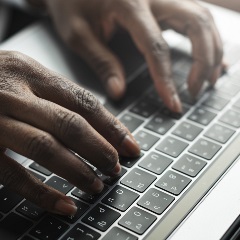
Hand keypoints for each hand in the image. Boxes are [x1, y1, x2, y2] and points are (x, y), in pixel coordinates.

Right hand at [0, 51, 139, 214]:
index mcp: (30, 71)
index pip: (84, 102)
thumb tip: (99, 124)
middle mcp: (12, 91)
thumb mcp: (26, 77)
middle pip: (70, 124)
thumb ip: (58, 97)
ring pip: (46, 147)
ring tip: (97, 185)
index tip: (130, 146)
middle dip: (99, 149)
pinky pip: (14, 174)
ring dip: (78, 171)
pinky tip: (65, 205)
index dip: (111, 127)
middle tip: (116, 168)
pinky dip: (43, 192)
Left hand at [35, 0, 222, 111]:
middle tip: (196, 91)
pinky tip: (211, 56)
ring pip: (203, 18)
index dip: (166, 79)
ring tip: (209, 79)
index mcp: (129, 4)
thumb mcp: (78, 35)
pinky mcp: (165, 1)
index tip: (172, 103)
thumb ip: (101, 62)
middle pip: (196, 24)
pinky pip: (196, 16)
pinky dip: (207, 38)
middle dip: (204, 61)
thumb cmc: (70, 3)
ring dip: (212, 49)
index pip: (156, 47)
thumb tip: (118, 92)